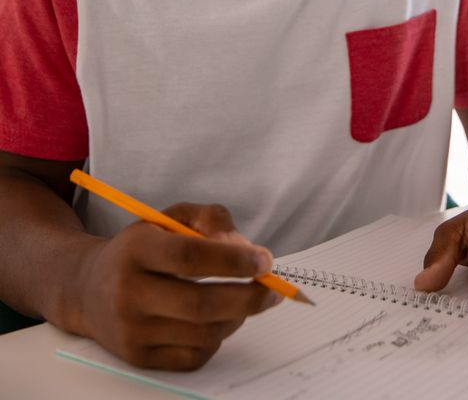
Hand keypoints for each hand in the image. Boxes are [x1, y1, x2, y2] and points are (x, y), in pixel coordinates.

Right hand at [76, 202, 280, 369]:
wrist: (87, 288)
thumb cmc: (141, 247)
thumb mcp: (170, 217)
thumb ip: (211, 219)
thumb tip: (244, 248)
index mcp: (136, 249)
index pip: (190, 257)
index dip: (233, 260)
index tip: (265, 259)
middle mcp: (128, 293)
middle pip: (201, 304)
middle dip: (248, 297)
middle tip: (273, 288)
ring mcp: (131, 331)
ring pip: (203, 333)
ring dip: (238, 316)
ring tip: (247, 300)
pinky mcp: (138, 358)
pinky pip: (193, 355)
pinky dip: (218, 338)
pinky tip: (221, 319)